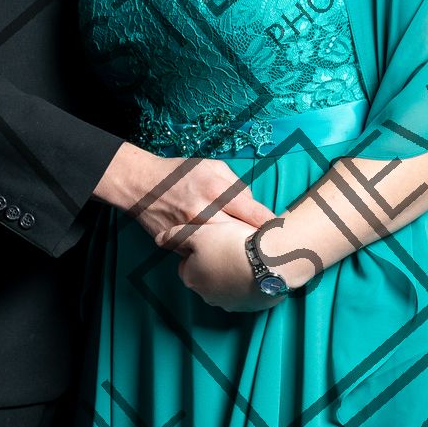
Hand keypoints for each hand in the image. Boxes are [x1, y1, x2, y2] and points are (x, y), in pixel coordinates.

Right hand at [129, 151, 277, 250]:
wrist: (141, 185)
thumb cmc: (179, 174)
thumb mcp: (211, 167)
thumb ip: (237, 185)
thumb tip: (253, 206)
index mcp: (217, 190)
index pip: (254, 214)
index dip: (273, 227)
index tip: (286, 235)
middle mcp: (205, 212)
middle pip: (242, 237)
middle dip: (260, 245)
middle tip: (276, 251)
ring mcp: (191, 232)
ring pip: (223, 251)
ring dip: (239, 255)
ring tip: (254, 259)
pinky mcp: (179, 245)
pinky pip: (203, 256)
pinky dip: (214, 258)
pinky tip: (223, 259)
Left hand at [176, 212, 282, 313]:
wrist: (268, 261)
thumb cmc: (230, 244)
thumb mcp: (198, 233)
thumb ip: (176, 236)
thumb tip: (159, 238)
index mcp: (191, 278)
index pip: (186, 266)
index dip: (197, 253)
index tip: (211, 242)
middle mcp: (207, 296)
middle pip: (205, 278)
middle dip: (213, 266)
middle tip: (228, 248)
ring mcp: (231, 303)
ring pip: (226, 288)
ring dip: (231, 276)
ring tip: (244, 257)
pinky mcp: (251, 306)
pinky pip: (246, 294)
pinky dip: (248, 283)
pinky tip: (256, 268)